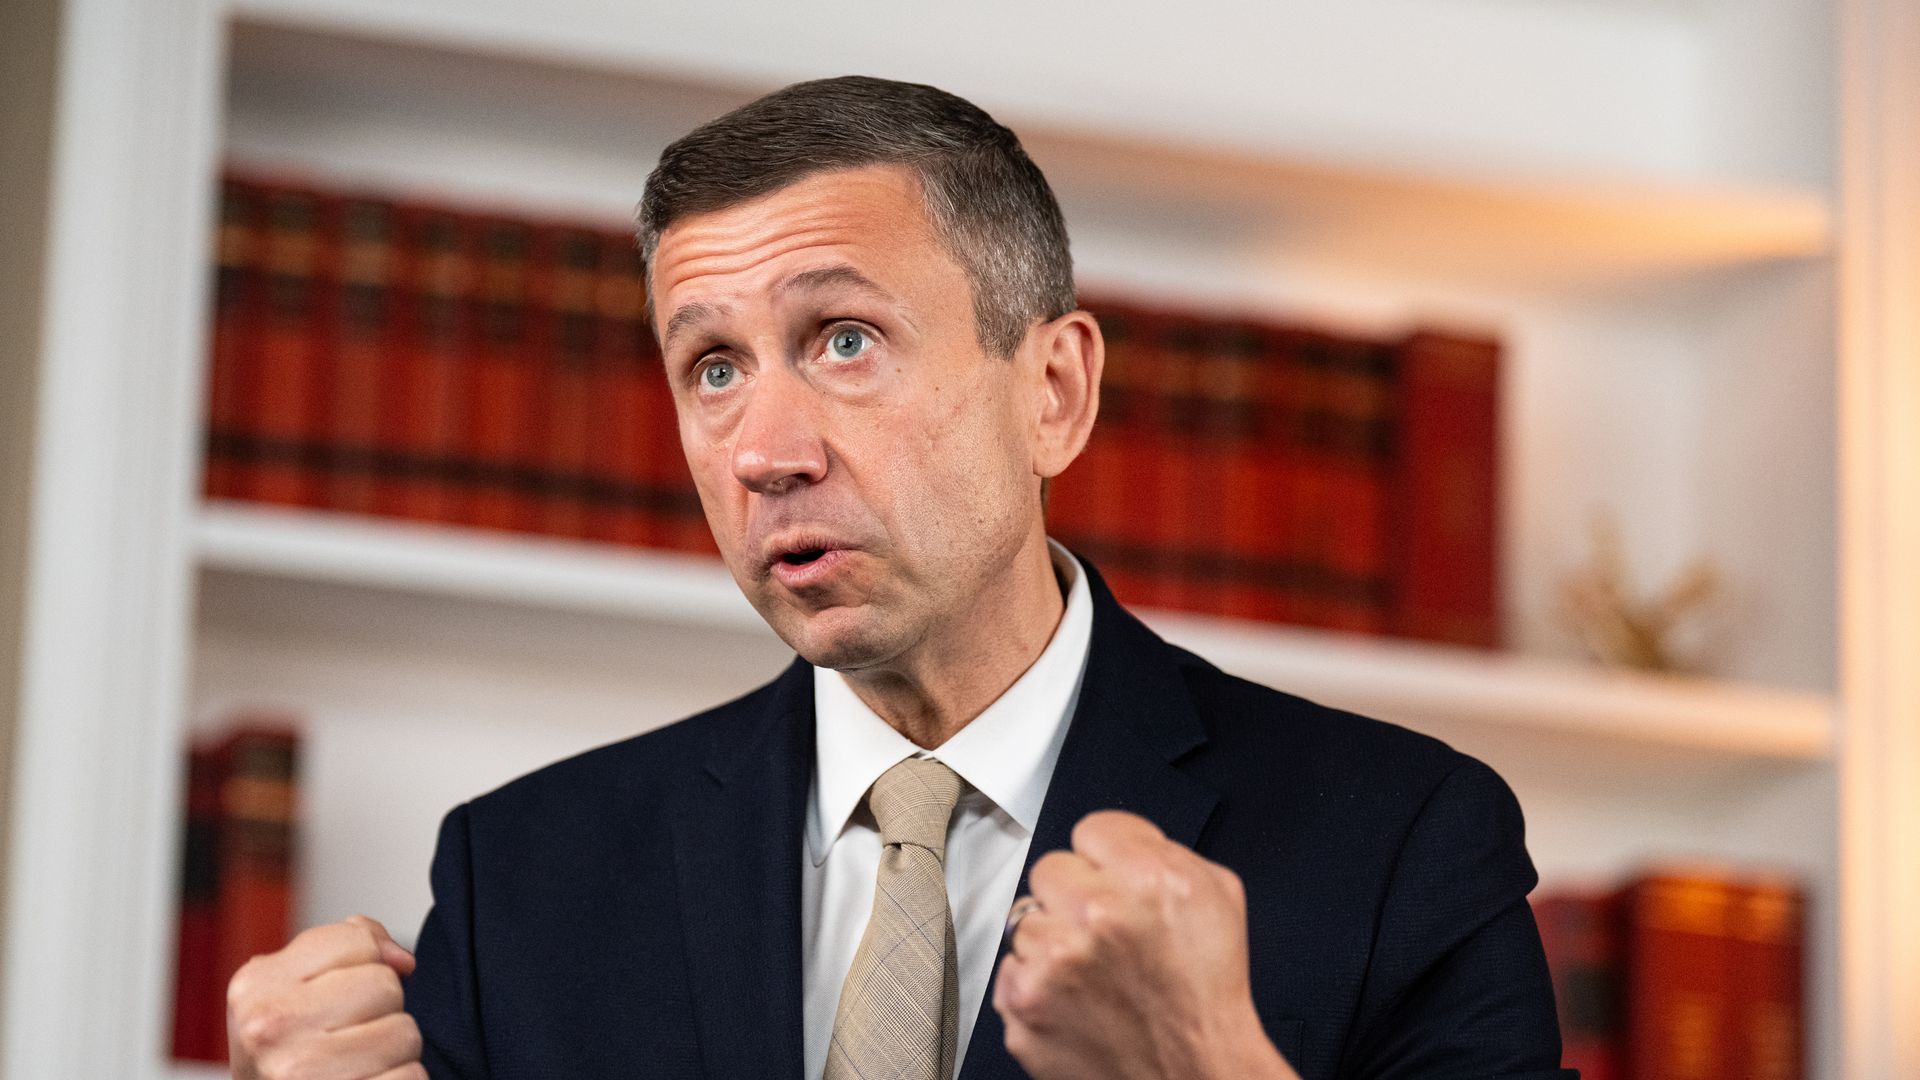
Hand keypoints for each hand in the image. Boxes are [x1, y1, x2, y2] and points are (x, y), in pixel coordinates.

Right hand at [227, 914, 424, 1079]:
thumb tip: (402, 961)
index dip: (367, 964)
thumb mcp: (294, 986)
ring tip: (358, 1064)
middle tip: (349, 1036)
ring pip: (404, 1034)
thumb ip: (351, 944)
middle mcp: (270, 1027)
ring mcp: (298, 1072)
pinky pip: (411, 1077)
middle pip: (386, 986)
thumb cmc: (287, 1050)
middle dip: (383, 1009)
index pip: (358, 940)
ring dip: (395, 1051)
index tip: (340, 994)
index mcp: (258, 985)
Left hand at [992, 811, 1298, 1079]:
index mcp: (1147, 878)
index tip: (1114, 881)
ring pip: (1025, 919)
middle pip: (1051, 868)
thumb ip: (1164, 851)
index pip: (1091, 829)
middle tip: (1106, 932)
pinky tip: (1075, 998)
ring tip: (1093, 971)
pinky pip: (1010, 968)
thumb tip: (1122, 840)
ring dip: (1053, 939)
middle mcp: (1095, 915)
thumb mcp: (1216, 894)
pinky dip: (1036, 982)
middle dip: (1075, 895)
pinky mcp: (1023, 1003)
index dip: (1106, 859)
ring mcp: (1053, 962)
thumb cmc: (1206, 994)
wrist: (1194, 1074)